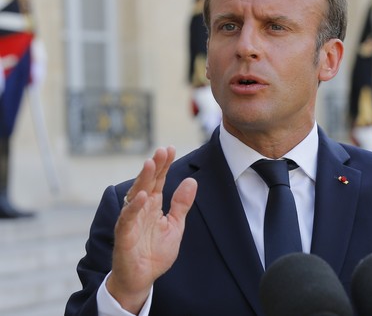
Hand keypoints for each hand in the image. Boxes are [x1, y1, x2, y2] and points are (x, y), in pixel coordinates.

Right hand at [106, 146, 197, 312]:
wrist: (141, 279)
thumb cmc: (155, 252)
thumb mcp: (175, 226)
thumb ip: (181, 204)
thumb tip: (191, 180)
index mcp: (153, 205)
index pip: (159, 180)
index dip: (164, 165)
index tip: (170, 148)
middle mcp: (140, 208)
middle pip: (147, 182)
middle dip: (155, 166)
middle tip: (162, 150)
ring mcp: (130, 220)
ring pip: (135, 195)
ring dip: (143, 180)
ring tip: (151, 164)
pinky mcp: (124, 235)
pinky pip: (127, 218)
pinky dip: (134, 207)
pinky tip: (143, 195)